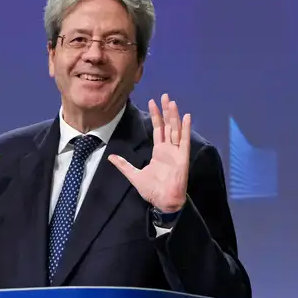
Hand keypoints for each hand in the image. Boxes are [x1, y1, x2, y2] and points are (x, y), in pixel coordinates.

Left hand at [108, 93, 189, 212]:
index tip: (152, 102)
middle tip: (164, 96)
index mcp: (159, 152)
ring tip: (172, 102)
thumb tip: (110, 157)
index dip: (155, 116)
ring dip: (174, 116)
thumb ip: (123, 165)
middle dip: (165, 111)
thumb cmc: (151, 190)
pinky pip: (184, 141)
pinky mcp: (182, 158)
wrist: (163, 201)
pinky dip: (186, 129)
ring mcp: (176, 152)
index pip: (158, 129)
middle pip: (167, 125)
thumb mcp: (134, 175)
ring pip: (175, 129)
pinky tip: (187, 117)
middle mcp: (168, 149)